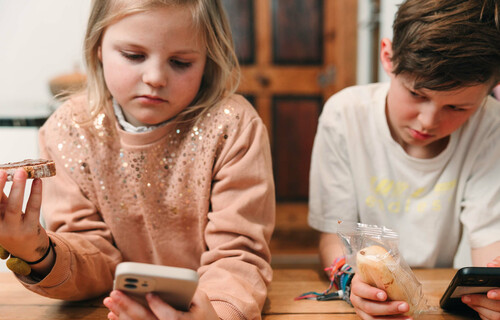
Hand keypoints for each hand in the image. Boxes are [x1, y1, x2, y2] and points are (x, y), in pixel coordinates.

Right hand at [0, 169, 49, 262]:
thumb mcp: (3, 215)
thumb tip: (3, 174)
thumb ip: (1, 199)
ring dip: (19, 188)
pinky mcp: (30, 230)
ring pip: (15, 207)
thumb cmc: (13, 226)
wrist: (29, 251)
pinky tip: (38, 181)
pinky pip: (33, 209)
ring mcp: (14, 230)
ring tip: (22, 172)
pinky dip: (36, 193)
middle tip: (5, 171)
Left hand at [104, 288, 218, 319]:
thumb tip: (166, 281)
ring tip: (109, 300)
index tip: (150, 294)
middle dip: (129, 306)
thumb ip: (187, 290)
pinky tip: (112, 314)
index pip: (171, 318)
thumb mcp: (201, 300)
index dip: (160, 307)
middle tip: (115, 293)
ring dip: (120, 314)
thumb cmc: (200, 313)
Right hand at [349, 273, 411, 319]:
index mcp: (357, 285)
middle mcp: (356, 300)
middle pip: (369, 307)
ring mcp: (361, 311)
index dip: (371, 293)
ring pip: (374, 319)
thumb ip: (382, 271)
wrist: (367, 285)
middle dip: (388, 308)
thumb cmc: (373, 277)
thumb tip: (397, 267)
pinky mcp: (368, 318)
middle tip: (405, 306)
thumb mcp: (374, 271)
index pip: (361, 290)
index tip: (384, 295)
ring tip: (408, 318)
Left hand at [461, 257, 499, 319]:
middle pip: (499, 306)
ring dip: (478, 307)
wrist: (499, 283)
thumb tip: (490, 265)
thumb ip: (498, 262)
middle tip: (465, 297)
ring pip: (496, 316)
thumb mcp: (499, 266)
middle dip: (481, 301)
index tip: (489, 294)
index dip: (499, 294)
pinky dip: (482, 313)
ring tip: (465, 299)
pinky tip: (473, 305)